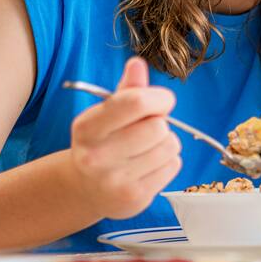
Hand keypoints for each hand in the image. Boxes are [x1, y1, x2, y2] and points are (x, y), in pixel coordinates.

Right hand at [67, 57, 181, 219]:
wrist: (87, 188)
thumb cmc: (103, 141)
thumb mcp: (107, 112)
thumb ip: (127, 89)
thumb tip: (137, 63)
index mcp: (87, 127)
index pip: (135, 103)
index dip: (158, 98)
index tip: (161, 101)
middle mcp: (97, 156)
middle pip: (157, 127)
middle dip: (160, 123)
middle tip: (149, 128)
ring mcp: (115, 180)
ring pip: (170, 146)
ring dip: (166, 143)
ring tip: (147, 148)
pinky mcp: (134, 198)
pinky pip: (174, 166)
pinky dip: (169, 161)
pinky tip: (149, 165)